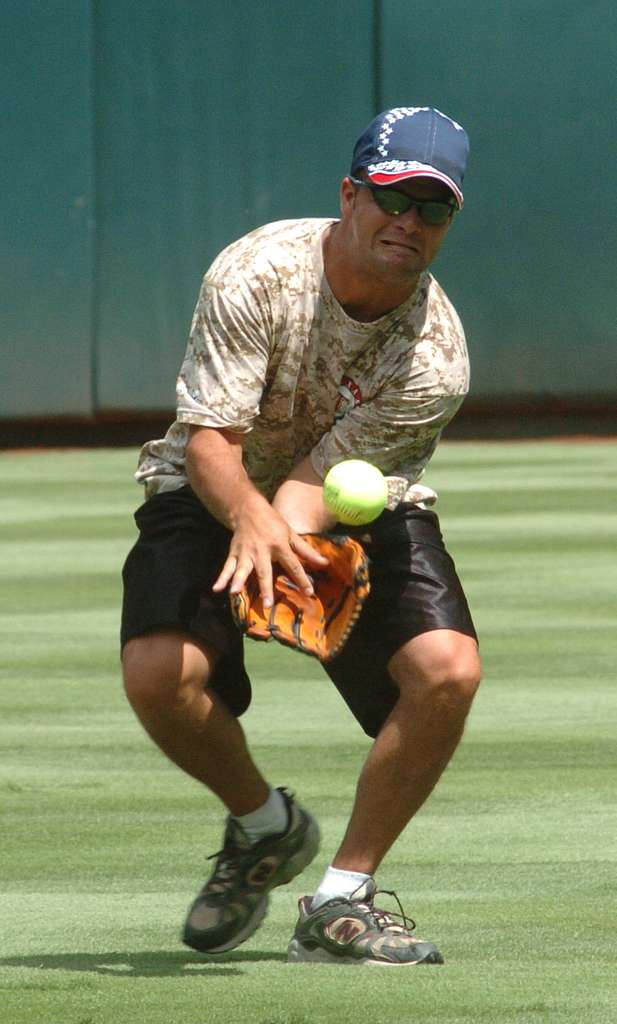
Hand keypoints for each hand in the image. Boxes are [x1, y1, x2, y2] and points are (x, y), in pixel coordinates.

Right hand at [212, 494, 328, 607]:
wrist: (248, 509)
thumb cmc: (273, 523)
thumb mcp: (291, 533)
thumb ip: (306, 550)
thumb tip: (324, 563)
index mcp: (279, 544)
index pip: (292, 564)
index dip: (301, 578)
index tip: (309, 592)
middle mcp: (262, 550)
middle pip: (264, 571)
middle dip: (265, 587)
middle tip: (267, 605)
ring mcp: (246, 552)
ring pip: (243, 569)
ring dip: (238, 581)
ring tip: (234, 593)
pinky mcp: (234, 553)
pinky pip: (227, 566)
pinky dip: (221, 577)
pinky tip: (216, 589)